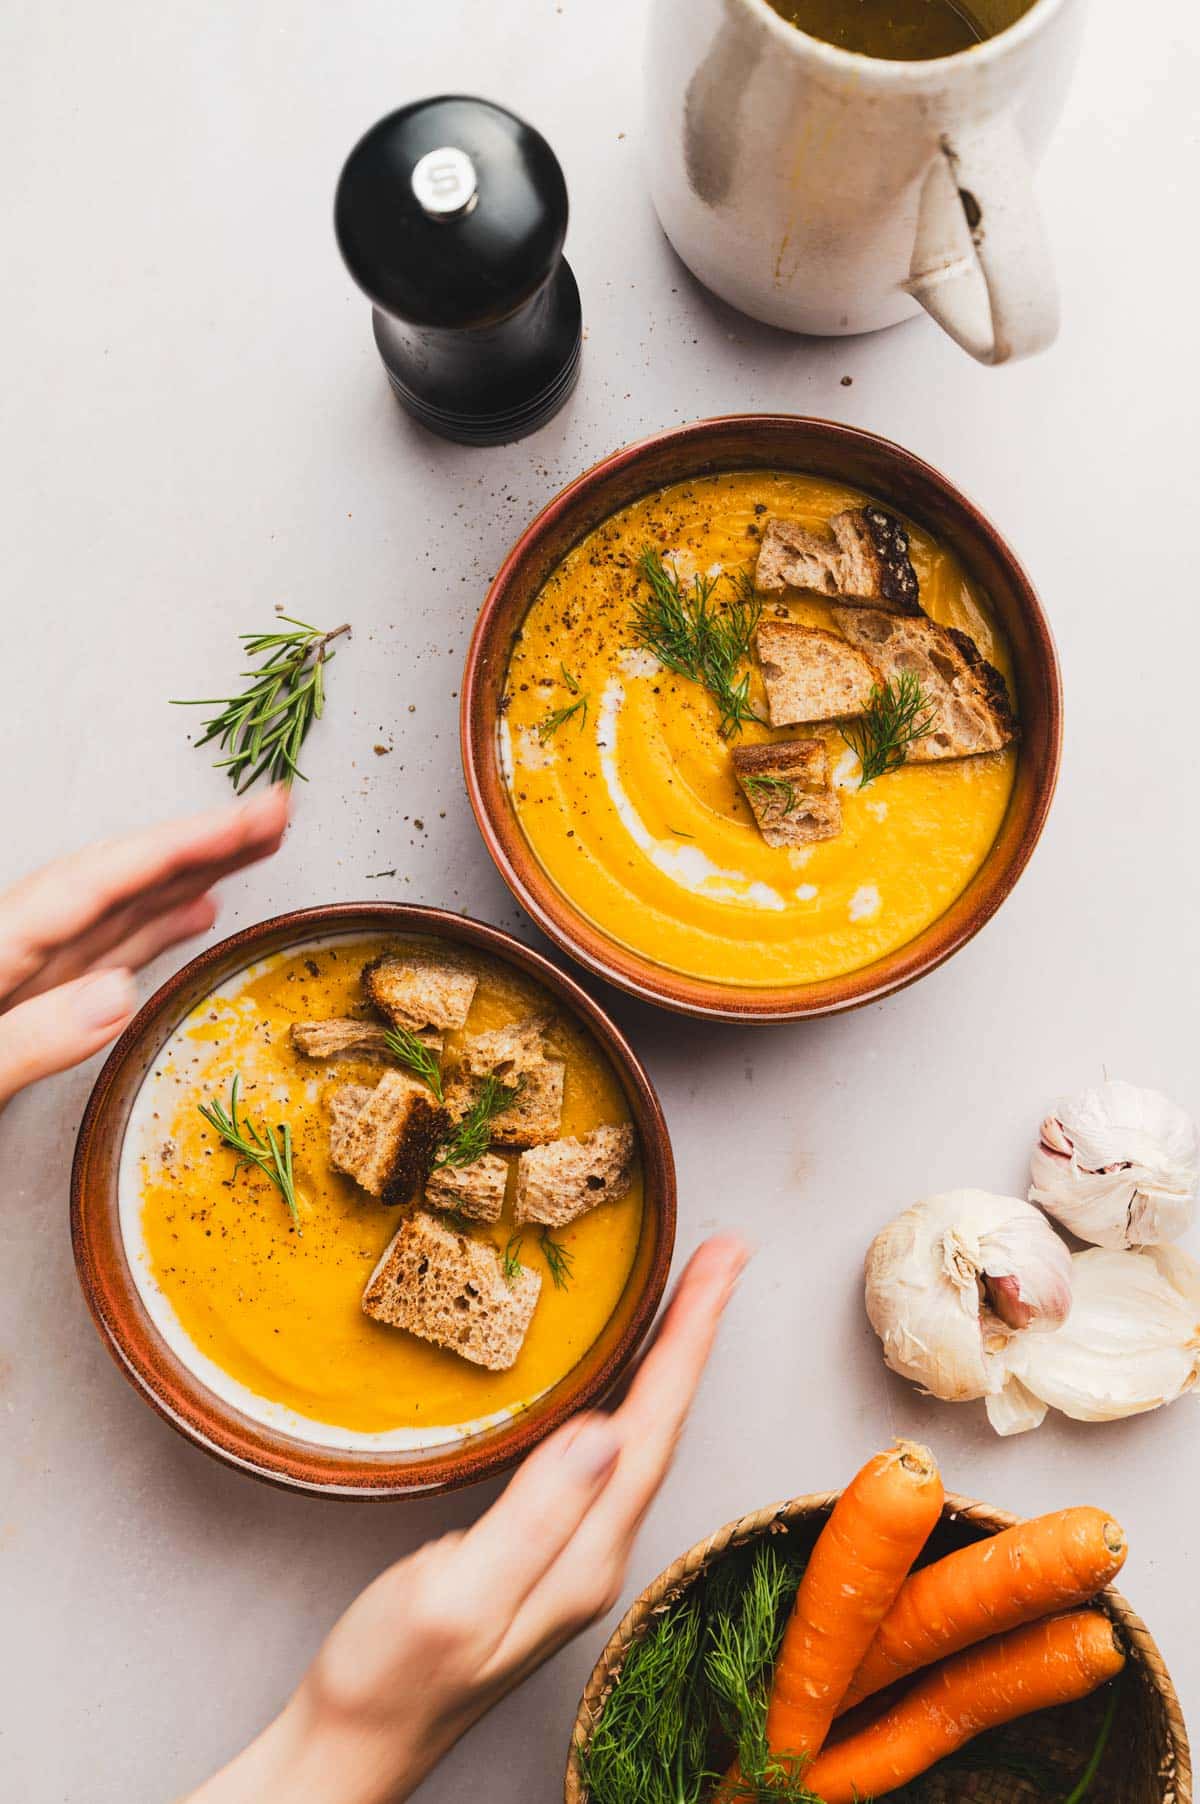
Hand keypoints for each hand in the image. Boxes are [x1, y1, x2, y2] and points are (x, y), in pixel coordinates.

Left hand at [0, 787, 288, 1107]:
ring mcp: (14, 977)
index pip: (94, 882)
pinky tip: (186, 919)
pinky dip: (148, 931)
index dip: (178, 845)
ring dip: (183, 879)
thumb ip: (27, 1039)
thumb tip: (118, 989)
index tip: (250, 819)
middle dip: (197, 844)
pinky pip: (97, 954)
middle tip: (275, 813)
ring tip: (251, 853)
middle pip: (111, 880)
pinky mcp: (18, 1006)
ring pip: (112, 912)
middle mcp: (5, 952)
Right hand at [189, 1234, 749, 1803]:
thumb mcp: (456, 1595)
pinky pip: (605, 1450)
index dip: (689, 1338)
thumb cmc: (391, 1676)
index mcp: (585, 1554)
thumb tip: (602, 1432)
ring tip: (688, 1295)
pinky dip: (626, 1393)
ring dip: (668, 1358)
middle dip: (694, 1332)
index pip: (654, 1425)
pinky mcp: (544, 1546)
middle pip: (662, 1421)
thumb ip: (533, 1518)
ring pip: (638, 1432)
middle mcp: (596, 1550)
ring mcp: (573, 1550)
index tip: (721, 1265)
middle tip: (722, 1256)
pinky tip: (621, 1376)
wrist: (355, 1743)